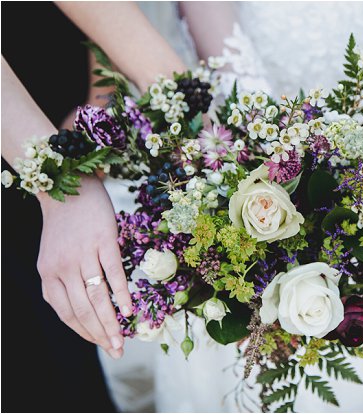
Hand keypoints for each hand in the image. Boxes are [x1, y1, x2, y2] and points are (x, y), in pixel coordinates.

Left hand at [37, 176, 131, 357]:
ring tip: (123, 339)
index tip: (102, 345)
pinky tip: (129, 308)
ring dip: (111, 321)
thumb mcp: (55, 256)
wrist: (70, 189)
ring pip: (97, 296)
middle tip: (117, 351)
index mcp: (48, 275)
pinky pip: (113, 273)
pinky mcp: (103, 241)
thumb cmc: (66, 226)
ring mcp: (83, 254)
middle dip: (101, 334)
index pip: (67, 313)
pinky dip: (122, 293)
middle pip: (83, 309)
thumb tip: (88, 311)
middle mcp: (62, 268)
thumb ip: (65, 282)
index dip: (85, 333)